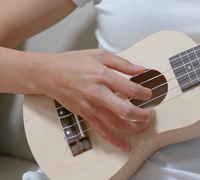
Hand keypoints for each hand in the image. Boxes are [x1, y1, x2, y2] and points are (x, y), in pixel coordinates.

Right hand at [36, 49, 152, 150]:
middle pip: (125, 110)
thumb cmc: (73, 63)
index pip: (130, 89)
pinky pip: (102, 131)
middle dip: (142, 114)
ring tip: (144, 124)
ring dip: (134, 127)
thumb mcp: (99, 55)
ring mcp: (90, 107)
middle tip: (150, 113)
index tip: (149, 93)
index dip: (144, 93)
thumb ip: (122, 63)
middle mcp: (97, 93)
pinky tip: (125, 145)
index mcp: (102, 75)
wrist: (48, 74)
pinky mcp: (85, 115)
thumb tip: (141, 69)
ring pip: (116, 124)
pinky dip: (115, 140)